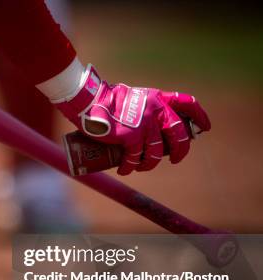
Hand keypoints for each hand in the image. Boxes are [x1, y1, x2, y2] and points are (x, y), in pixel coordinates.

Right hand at [55, 65, 210, 174]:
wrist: (88, 101)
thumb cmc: (105, 100)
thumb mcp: (132, 97)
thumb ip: (143, 107)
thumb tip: (147, 126)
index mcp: (157, 98)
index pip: (187, 104)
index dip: (199, 117)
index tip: (204, 128)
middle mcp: (155, 111)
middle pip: (178, 134)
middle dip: (180, 150)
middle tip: (174, 159)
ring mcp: (144, 125)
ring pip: (156, 152)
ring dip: (149, 163)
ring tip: (140, 167)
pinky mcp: (130, 137)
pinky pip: (135, 158)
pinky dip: (129, 166)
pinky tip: (125, 170)